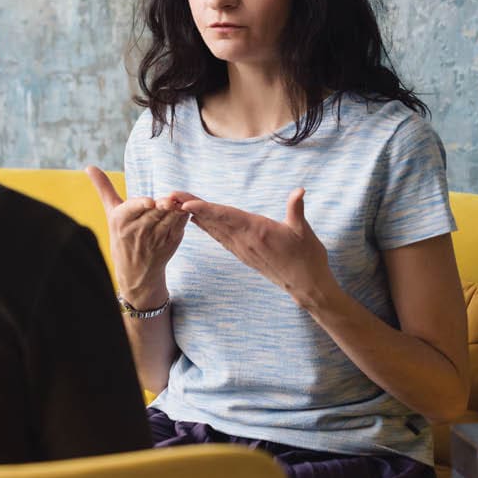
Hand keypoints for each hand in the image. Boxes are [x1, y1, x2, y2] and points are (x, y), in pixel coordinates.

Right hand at [85, 166, 188, 307]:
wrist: (135, 271)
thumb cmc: (121, 235)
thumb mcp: (110, 213)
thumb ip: (104, 188)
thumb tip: (89, 166)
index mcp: (121, 221)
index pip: (132, 210)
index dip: (141, 205)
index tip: (149, 202)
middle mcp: (137, 231)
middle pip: (153, 213)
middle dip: (163, 206)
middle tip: (170, 200)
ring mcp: (155, 239)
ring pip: (168, 220)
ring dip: (175, 210)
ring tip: (180, 201)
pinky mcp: (170, 244)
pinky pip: (179, 227)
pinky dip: (183, 217)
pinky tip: (184, 209)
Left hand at [174, 188, 337, 307]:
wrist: (306, 286)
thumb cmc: (308, 257)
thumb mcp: (304, 232)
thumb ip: (297, 210)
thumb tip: (299, 190)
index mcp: (257, 231)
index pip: (226, 217)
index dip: (205, 209)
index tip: (186, 204)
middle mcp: (244, 241)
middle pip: (212, 220)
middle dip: (189, 207)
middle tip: (169, 196)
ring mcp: (241, 248)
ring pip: (213, 228)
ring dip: (193, 215)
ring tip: (174, 203)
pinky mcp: (243, 253)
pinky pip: (219, 237)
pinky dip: (205, 225)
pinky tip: (194, 219)